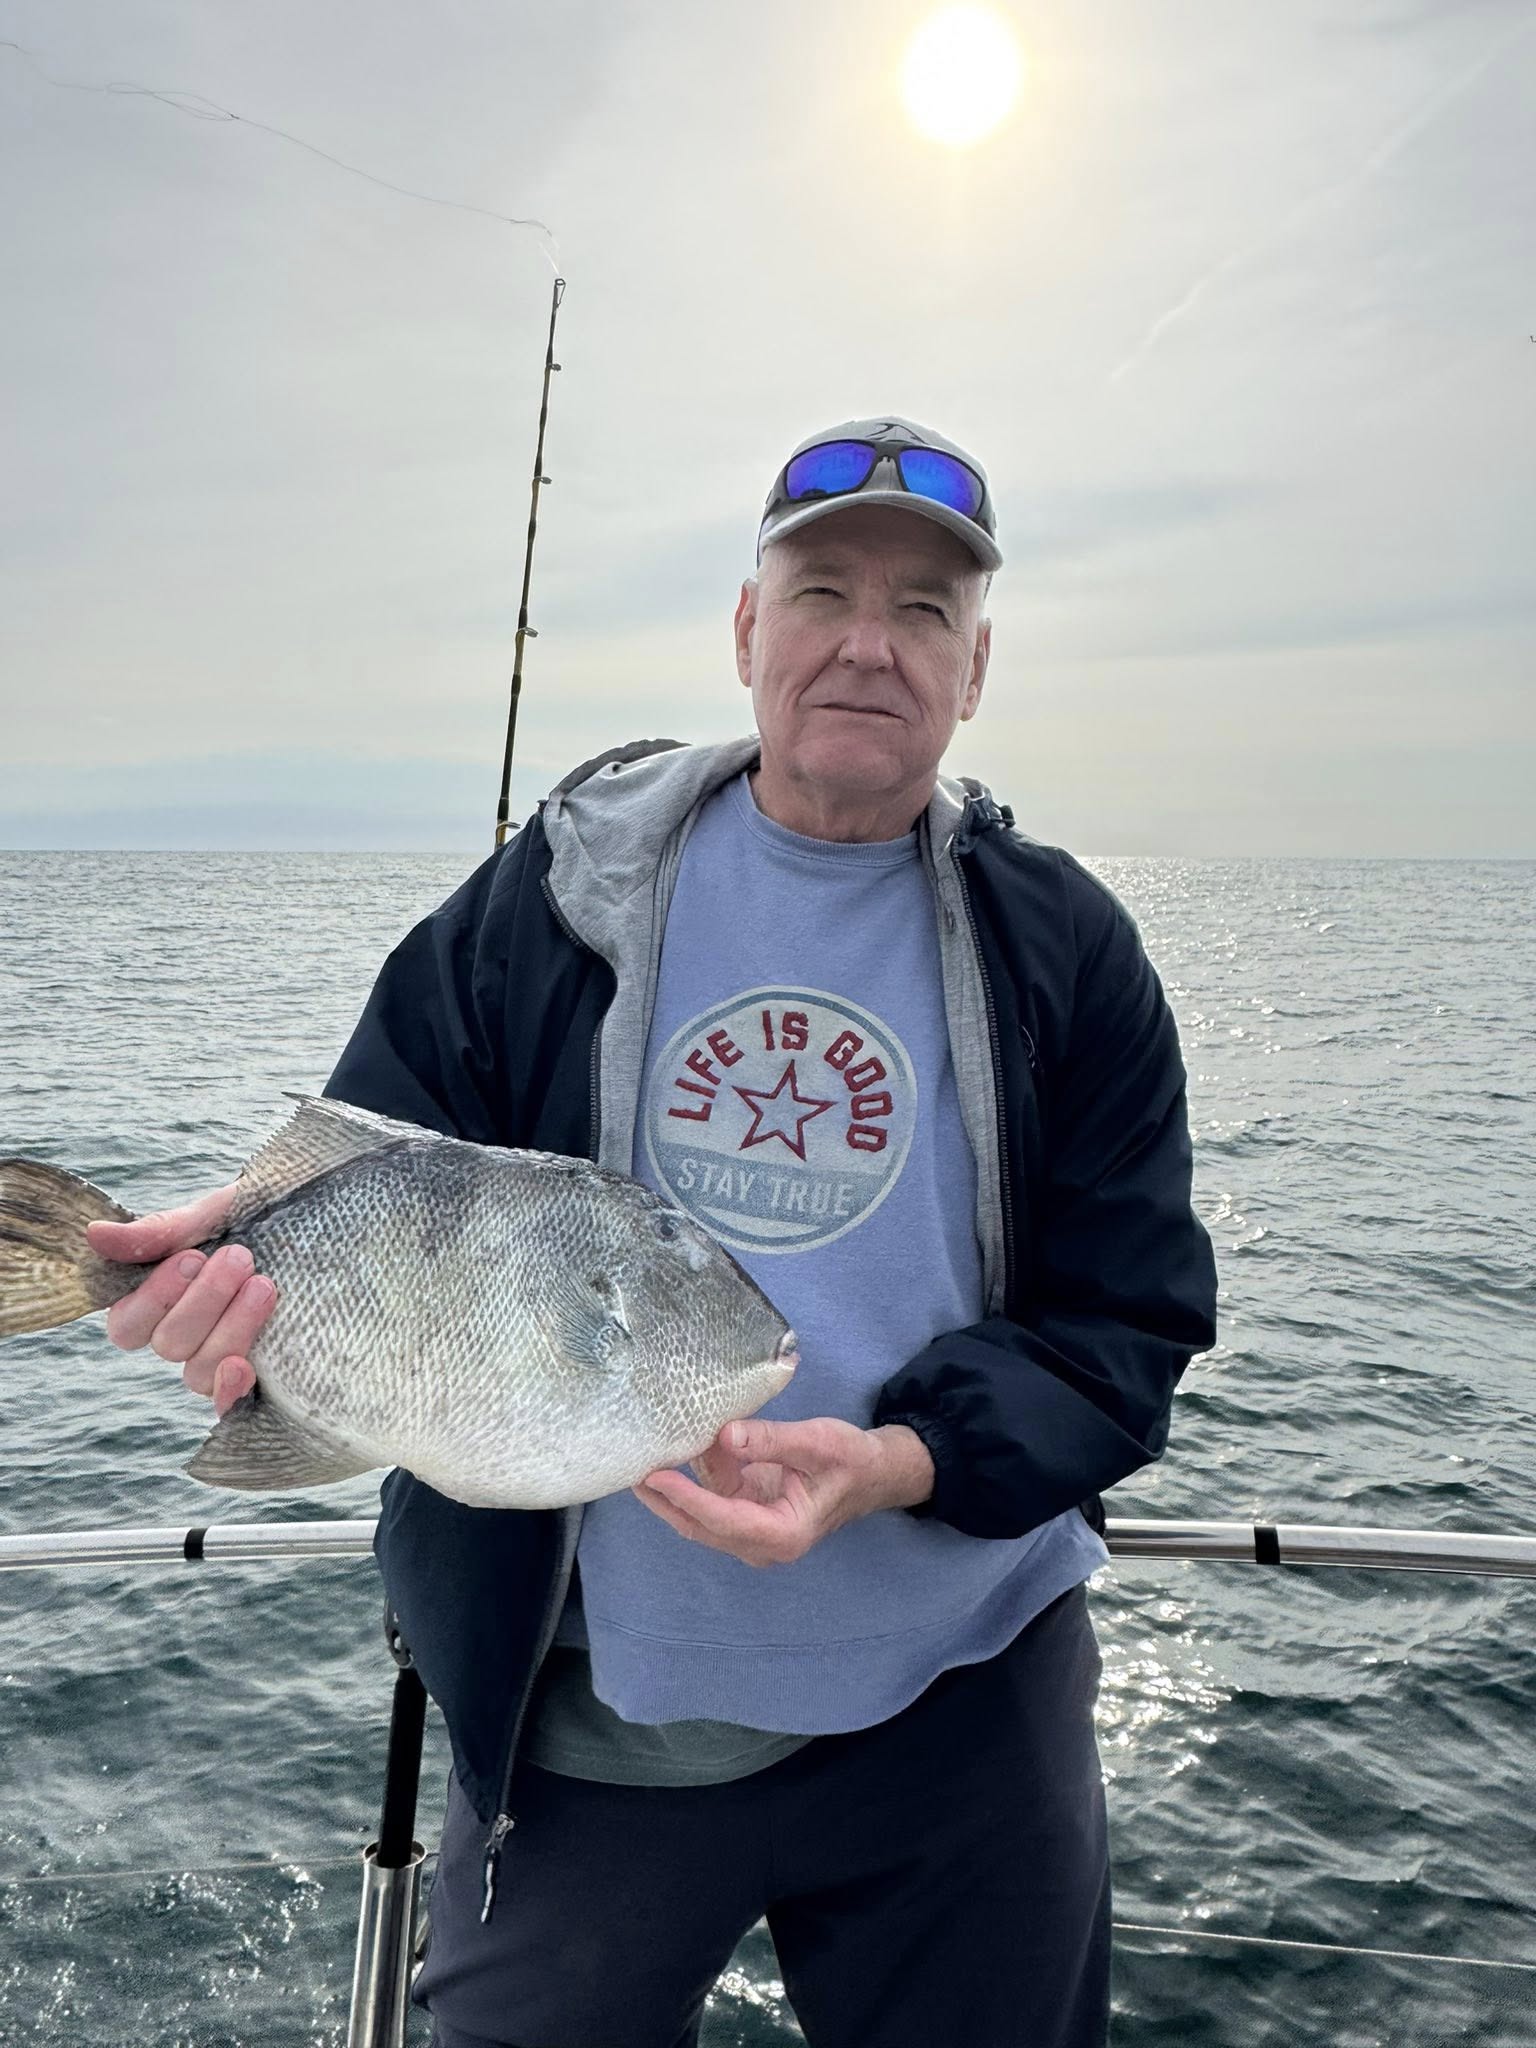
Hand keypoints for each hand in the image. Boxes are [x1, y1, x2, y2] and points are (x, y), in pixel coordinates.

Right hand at [85, 1186, 264, 1415]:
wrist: (324, 1227)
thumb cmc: (260, 1218)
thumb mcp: (213, 1216)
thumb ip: (159, 1232)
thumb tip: (95, 1234)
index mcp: (160, 1302)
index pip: (128, 1325)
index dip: (154, 1297)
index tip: (192, 1257)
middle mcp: (183, 1338)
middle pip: (170, 1344)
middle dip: (205, 1300)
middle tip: (240, 1257)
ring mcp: (219, 1360)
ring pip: (198, 1371)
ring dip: (230, 1328)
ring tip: (263, 1286)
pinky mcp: (258, 1378)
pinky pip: (227, 1406)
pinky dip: (229, 1393)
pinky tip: (243, 1367)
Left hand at [633, 1417, 934, 1567]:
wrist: (870, 1473)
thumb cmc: (849, 1459)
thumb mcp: (817, 1443)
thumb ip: (772, 1440)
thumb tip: (724, 1434)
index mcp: (783, 1534)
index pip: (723, 1520)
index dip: (688, 1498)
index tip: (656, 1476)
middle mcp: (762, 1543)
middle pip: (701, 1526)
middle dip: (665, 1499)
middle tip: (630, 1469)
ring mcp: (751, 1531)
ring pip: (700, 1516)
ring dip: (670, 1491)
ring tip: (637, 1460)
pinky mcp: (746, 1514)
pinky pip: (710, 1500)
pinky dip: (690, 1480)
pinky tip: (670, 1456)